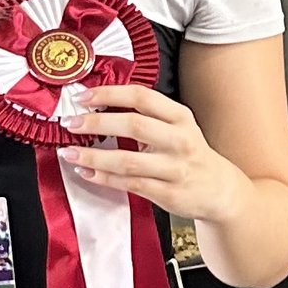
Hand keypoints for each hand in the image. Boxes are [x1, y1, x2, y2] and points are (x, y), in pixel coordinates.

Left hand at [60, 84, 241, 220]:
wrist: (218, 190)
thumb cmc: (190, 153)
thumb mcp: (178, 126)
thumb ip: (146, 115)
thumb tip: (99, 104)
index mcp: (180, 116)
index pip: (141, 97)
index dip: (109, 94)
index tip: (83, 96)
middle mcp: (179, 140)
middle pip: (133, 125)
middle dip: (97, 123)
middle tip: (71, 123)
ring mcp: (174, 168)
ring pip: (127, 160)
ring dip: (93, 157)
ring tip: (69, 153)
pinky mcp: (167, 193)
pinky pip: (129, 184)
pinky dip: (104, 179)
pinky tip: (87, 173)